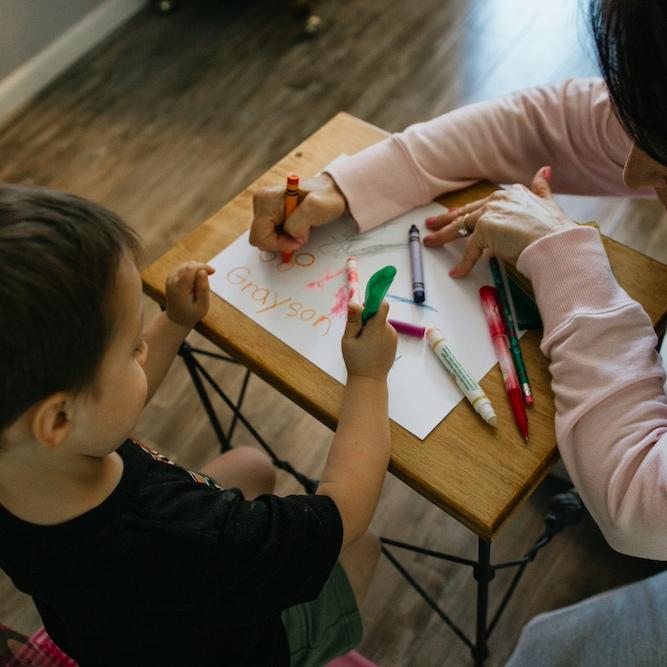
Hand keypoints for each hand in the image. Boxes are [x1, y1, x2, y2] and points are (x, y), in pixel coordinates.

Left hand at [165, 261, 214, 327]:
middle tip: (208, 279)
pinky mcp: (172, 276)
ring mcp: (170, 278)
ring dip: (197, 270)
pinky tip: (196, 281)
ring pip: (187, 265)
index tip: (213, 272)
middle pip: (189, 265)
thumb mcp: (202, 305)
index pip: (191, 269)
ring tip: (201, 283)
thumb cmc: (191, 313)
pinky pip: (185, 267)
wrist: (177, 318)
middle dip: (201, 268)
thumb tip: (203, 271)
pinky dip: (193, 271)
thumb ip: (203, 288)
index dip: (203, 267)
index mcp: (179, 289)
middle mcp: (172, 281)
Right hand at [249, 174, 346, 251]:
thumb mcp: (317, 208)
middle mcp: (260, 202)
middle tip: (301, 235)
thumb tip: (291, 236)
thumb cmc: (326, 199)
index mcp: (266, 199)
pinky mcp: (268, 215)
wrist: (330, 194)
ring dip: (283, 240)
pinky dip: (283, 238)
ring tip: (301, 229)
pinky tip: (296, 228)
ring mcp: (263, 208)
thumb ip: (299, 223)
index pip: (260, 235)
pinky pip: (270, 236)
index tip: (298, 241)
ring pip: (265, 239)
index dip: (279, 244)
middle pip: (260, 238)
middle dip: (281, 242)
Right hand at [341, 302, 396, 381]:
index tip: (362, 310)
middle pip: (379, 314)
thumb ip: (352, 321)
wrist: (370, 380)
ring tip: (363, 342)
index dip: (372, 303)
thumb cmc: (356, 361)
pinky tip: (370, 347)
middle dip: (368, 318)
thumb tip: (353, 302)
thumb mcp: (348, 340)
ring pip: (381, 322)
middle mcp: (389, 330)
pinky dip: (377, 334)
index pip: (382, 306)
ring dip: (372, 327)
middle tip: (357, 333)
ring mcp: (393, 337)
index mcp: (377, 329)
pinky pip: (384, 331)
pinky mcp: (394, 342)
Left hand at [423, 166, 576, 276]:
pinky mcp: (485, 230)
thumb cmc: (555, 230)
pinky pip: (470, 250)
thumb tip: (544, 171)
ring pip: (460, 226)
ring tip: (430, 242)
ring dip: (442, 236)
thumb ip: (542, 188)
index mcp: (511, 193)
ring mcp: (490, 213)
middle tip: (431, 224)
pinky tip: (457, 272)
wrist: (555, 242)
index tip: (455, 214)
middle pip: (465, 212)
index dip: (467, 211)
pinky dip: (463, 263)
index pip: (482, 203)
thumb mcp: (548, 203)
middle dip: (446, 219)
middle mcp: (498, 199)